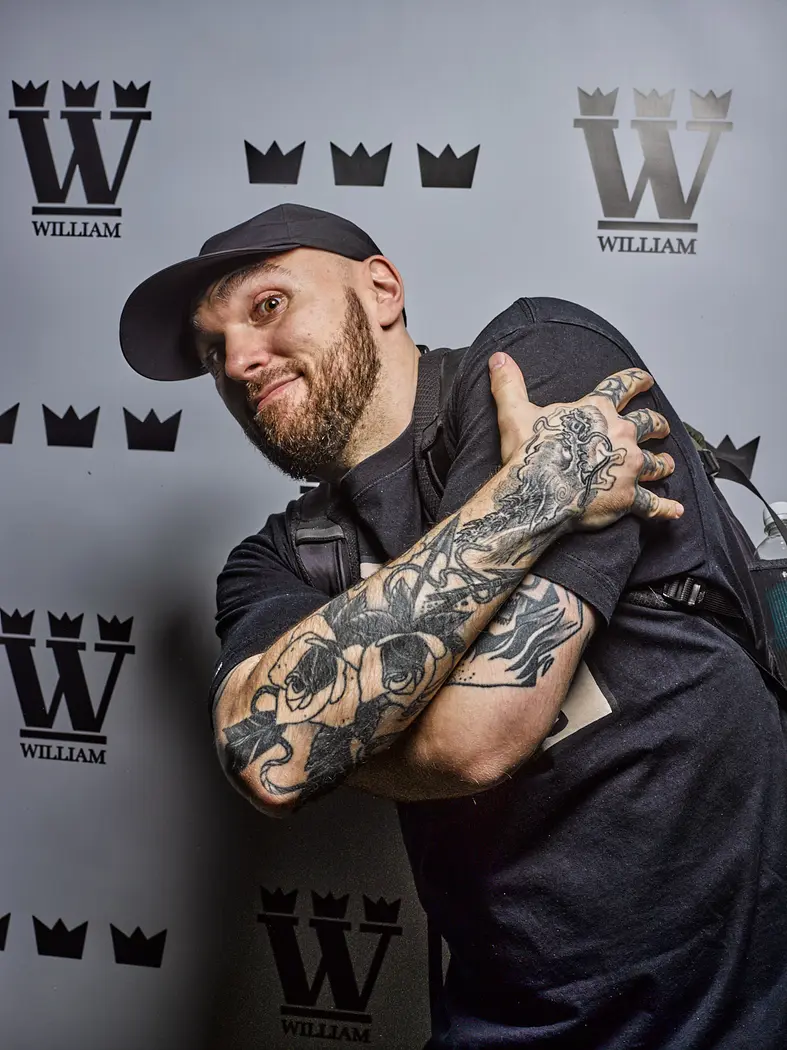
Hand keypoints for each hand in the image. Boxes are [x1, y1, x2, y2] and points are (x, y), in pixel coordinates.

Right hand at [488, 352, 681, 528]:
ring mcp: (629, 466)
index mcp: (597, 411)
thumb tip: (497, 359)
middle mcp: (621, 434)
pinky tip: (676, 510)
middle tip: (661, 426)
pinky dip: (666, 508)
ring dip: (663, 463)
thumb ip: (509, 385)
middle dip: (657, 424)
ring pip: (656, 463)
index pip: (622, 387)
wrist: (539, 493)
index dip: (636, 380)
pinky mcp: (629, 497)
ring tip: (668, 464)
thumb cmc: (530, 454)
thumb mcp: (515, 413)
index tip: (646, 379)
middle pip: (649, 423)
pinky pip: (654, 504)